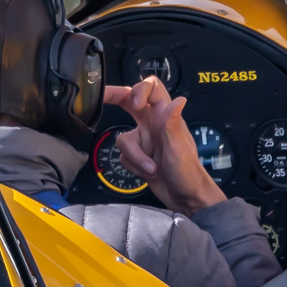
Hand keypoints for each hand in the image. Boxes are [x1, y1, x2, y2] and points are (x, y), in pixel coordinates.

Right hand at [103, 78, 224, 215]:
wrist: (185, 198)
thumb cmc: (188, 172)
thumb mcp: (179, 148)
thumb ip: (173, 124)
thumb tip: (179, 100)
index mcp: (165, 116)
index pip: (152, 88)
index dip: (139, 90)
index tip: (134, 105)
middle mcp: (152, 124)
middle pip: (128, 101)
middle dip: (113, 97)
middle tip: (98, 97)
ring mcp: (144, 140)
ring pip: (123, 139)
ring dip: (135, 157)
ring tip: (151, 169)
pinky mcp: (138, 156)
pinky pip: (124, 156)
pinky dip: (134, 166)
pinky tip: (149, 174)